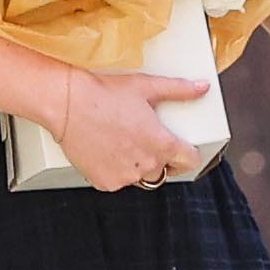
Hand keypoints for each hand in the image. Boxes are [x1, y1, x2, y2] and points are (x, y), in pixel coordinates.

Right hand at [52, 65, 213, 192]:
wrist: (67, 104)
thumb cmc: (104, 94)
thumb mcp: (146, 87)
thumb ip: (178, 90)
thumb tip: (202, 87)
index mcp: (162, 144)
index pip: (189, 161)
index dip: (188, 154)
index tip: (184, 151)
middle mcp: (147, 165)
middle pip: (164, 171)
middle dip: (159, 158)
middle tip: (145, 140)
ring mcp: (126, 176)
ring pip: (140, 177)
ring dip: (137, 166)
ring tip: (123, 143)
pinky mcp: (106, 182)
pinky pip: (118, 181)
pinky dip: (115, 170)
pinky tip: (107, 151)